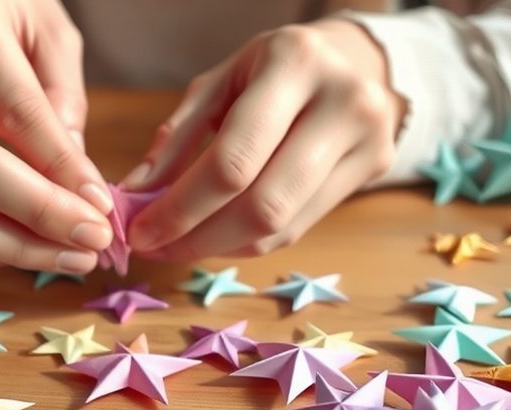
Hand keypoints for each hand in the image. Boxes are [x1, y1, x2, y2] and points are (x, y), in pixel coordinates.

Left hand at [123, 19, 403, 259]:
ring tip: (178, 245)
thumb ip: (178, 136)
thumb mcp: (220, 81)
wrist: (353, 60)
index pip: (233, 161)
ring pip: (282, 226)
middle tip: (154, 248)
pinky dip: (248, 242)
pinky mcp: (374, 169)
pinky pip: (298, 228)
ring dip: (220, 247)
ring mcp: (368, 139)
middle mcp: (343, 102)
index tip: (140, 231)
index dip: (181, 208)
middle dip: (199, 238)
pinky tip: (216, 238)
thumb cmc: (273, 69)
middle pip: (264, 205)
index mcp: (295, 64)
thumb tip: (136, 195)